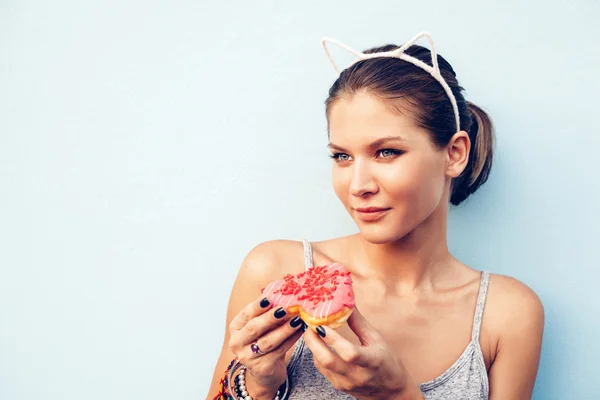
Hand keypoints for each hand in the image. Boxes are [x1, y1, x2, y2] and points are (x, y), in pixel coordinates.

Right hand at [228, 296, 304, 396]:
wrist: (264, 369)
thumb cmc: (263, 340)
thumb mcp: (261, 326)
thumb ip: (267, 312)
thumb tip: (282, 293)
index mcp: (236, 327)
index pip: (246, 314)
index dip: (257, 306)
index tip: (269, 298)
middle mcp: (237, 342)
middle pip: (254, 328)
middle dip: (270, 317)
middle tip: (285, 309)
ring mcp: (247, 357)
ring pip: (268, 341)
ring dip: (284, 329)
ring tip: (297, 320)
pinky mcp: (261, 367)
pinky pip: (279, 351)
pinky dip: (291, 340)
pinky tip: (300, 331)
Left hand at [303, 307, 422, 399]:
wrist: (390, 391)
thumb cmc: (386, 361)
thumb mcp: (376, 339)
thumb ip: (358, 322)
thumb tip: (347, 302)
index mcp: (371, 362)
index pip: (349, 353)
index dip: (333, 339)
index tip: (321, 324)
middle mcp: (357, 375)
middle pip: (328, 360)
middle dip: (313, 341)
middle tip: (309, 324)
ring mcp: (346, 383)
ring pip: (322, 364)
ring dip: (313, 346)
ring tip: (310, 330)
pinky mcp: (339, 386)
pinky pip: (322, 369)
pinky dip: (317, 354)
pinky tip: (316, 342)